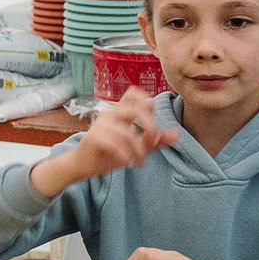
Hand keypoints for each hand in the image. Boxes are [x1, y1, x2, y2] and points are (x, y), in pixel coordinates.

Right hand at [32, 86, 177, 197]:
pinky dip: (125, 155)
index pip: (134, 94)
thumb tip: (176, 135)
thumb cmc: (108, 153)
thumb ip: (154, 141)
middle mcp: (110, 114)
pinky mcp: (94, 138)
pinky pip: (116, 144)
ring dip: (138, 150)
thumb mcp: (135, 147)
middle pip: (136, 110)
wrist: (81, 166)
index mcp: (119, 112)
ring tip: (138, 161)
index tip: (151, 121)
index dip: (147, 103)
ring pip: (128, 133)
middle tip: (151, 144)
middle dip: (149, 129)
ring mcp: (100, 125)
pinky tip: (127, 162)